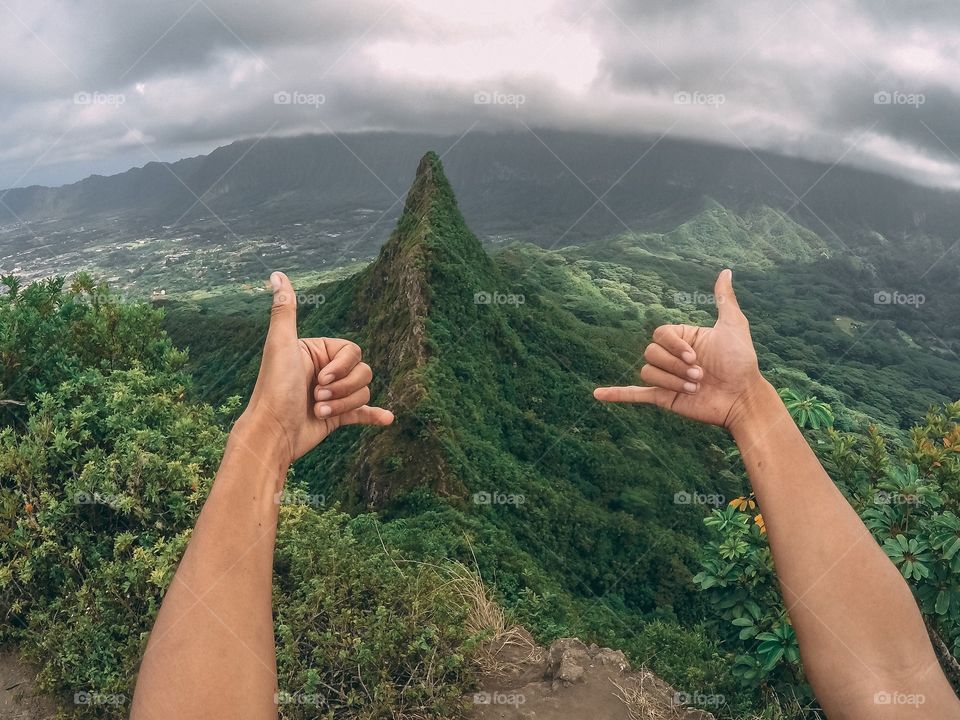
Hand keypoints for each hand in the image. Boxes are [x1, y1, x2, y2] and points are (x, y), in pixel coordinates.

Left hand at [239, 272, 392, 464]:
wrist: (272, 433)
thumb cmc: (274, 387)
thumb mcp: (281, 344)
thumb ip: (285, 309)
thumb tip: (276, 274)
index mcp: (316, 352)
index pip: (352, 351)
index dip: (342, 367)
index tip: (320, 378)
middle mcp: (324, 371)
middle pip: (362, 371)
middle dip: (343, 388)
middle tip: (316, 396)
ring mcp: (332, 395)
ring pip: (363, 392)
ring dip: (343, 404)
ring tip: (318, 411)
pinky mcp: (336, 417)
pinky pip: (363, 413)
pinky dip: (374, 415)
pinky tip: (387, 418)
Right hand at [594, 269, 767, 429]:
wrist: (742, 397)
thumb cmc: (741, 361)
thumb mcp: (733, 325)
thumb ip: (724, 300)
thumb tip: (725, 271)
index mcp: (683, 339)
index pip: (660, 335)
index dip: (673, 345)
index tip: (695, 356)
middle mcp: (672, 358)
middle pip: (651, 353)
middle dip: (675, 366)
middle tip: (699, 376)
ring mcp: (666, 378)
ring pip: (648, 372)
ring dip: (671, 381)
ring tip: (694, 388)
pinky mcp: (663, 398)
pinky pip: (634, 394)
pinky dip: (616, 394)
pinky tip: (598, 394)